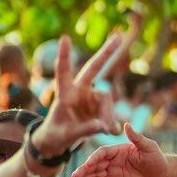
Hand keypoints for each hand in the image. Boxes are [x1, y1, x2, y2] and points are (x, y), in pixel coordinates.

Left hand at [34, 35, 123, 155]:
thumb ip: (87, 129)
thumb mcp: (68, 134)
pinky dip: (111, 122)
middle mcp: (79, 91)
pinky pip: (111, 112)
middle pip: (93, 68)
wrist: (58, 140)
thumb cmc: (57, 134)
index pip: (63, 72)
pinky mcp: (100, 107)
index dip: (64, 56)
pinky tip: (111, 131)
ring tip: (109, 132)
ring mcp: (91, 98)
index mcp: (64, 93)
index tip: (64, 37)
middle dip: (106, 53)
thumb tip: (107, 126)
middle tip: (119, 36)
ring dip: (108, 115)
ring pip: (107, 101)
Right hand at [71, 122, 167, 176]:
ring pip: (95, 176)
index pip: (102, 153)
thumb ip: (136, 137)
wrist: (162, 175)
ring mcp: (112, 173)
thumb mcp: (148, 147)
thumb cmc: (156, 158)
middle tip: (74, 176)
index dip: (94, 158)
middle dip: (84, 170)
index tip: (88, 164)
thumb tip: (127, 124)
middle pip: (95, 165)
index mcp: (117, 151)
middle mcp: (112, 161)